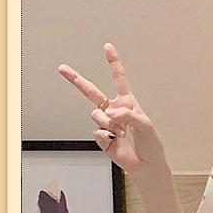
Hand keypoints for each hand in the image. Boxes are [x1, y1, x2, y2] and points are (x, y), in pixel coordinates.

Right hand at [57, 43, 167, 175]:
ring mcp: (107, 124)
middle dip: (76, 80)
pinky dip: (107, 136)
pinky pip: (98, 131)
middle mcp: (114, 110)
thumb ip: (129, 114)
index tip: (108, 47)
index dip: (113, 63)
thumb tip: (110, 111)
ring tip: (121, 132)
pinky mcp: (102, 137)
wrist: (147, 165)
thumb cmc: (151, 143)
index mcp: (127, 103)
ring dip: (109, 122)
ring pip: (97, 114)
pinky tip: (116, 140)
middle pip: (92, 92)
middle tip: (62, 69)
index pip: (119, 79)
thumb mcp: (146, 125)